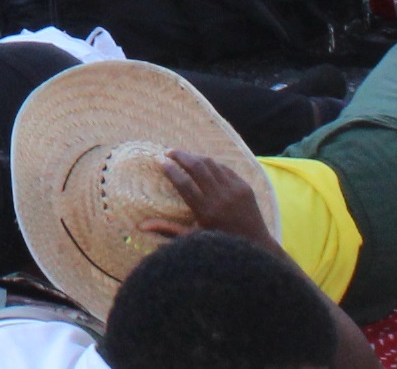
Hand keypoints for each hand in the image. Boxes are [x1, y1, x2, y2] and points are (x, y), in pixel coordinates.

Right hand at [142, 151, 276, 250]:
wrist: (256, 244)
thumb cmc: (220, 243)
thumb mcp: (192, 238)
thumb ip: (167, 229)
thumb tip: (140, 226)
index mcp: (206, 211)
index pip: (183, 183)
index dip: (169, 169)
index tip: (159, 161)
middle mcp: (221, 198)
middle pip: (197, 167)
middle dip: (180, 155)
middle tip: (168, 152)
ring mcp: (235, 190)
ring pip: (211, 163)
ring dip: (195, 156)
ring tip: (183, 156)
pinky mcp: (245, 187)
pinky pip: (225, 168)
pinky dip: (211, 164)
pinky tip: (203, 165)